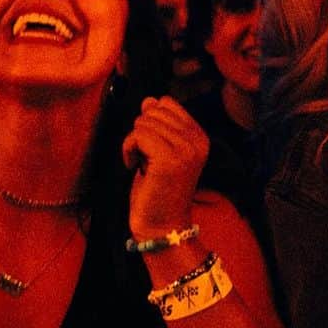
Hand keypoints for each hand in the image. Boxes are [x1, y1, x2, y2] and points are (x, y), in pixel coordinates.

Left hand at [123, 97, 208, 238]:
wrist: (162, 226)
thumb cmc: (157, 190)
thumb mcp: (160, 151)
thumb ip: (158, 125)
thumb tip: (149, 100)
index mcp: (199, 136)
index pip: (167, 103)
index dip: (150, 121)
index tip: (151, 147)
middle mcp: (197, 140)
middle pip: (154, 109)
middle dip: (140, 131)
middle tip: (145, 157)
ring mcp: (185, 149)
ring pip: (144, 121)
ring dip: (133, 141)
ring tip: (141, 163)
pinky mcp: (169, 159)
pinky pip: (138, 135)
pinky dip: (128, 149)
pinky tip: (134, 166)